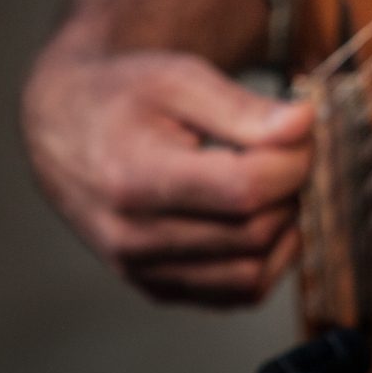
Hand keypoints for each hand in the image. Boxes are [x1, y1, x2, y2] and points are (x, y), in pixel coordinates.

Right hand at [22, 45, 313, 305]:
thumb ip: (243, 106)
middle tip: (292, 150)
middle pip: (254, 231)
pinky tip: (265, 214)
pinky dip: (268, 258)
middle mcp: (132, 238)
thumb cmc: (125, 95)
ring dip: (285, 227)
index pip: (245, 190)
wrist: (66, 128)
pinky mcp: (157, 287)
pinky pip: (237, 294)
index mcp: (133, 179)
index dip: (293, 159)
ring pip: (253, 273)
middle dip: (292, 188)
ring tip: (276, 181)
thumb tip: (305, 124)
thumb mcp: (179, 78)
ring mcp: (142, 271)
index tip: (299, 129)